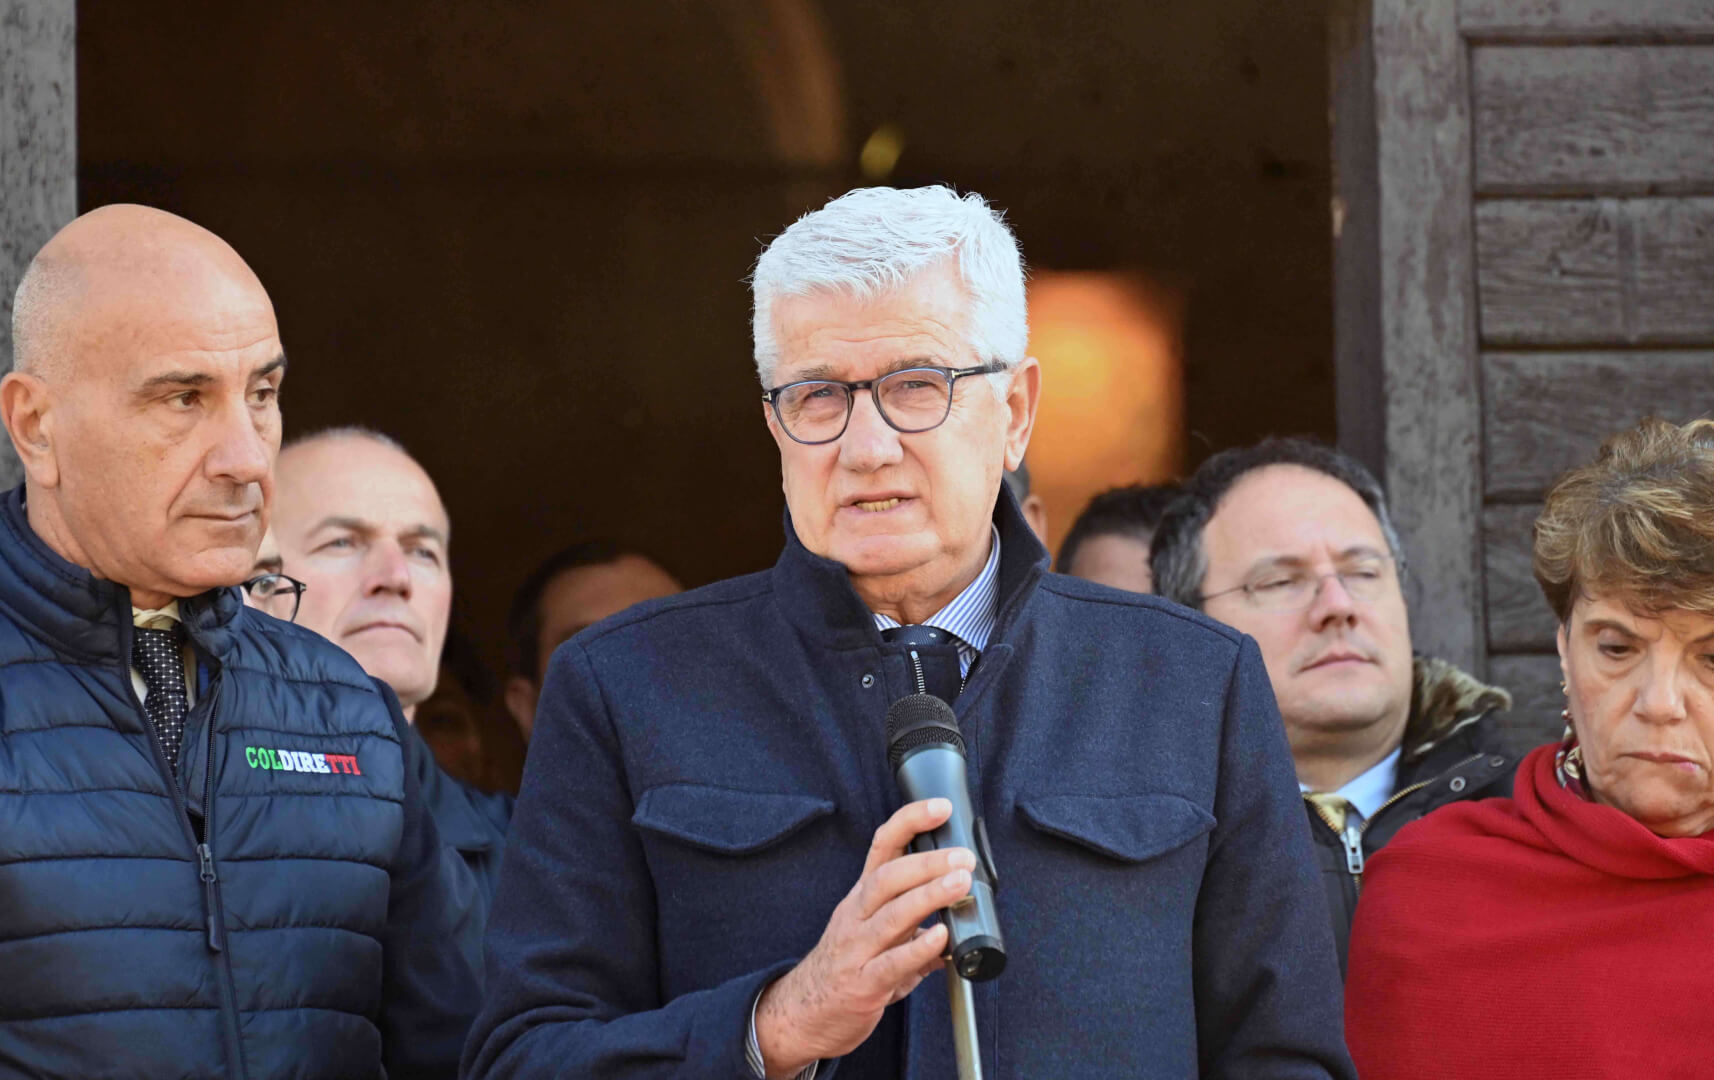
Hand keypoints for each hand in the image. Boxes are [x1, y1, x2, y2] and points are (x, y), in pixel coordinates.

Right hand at [754, 798, 974, 1077]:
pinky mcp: (862, 984)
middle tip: (963, 857)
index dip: (910, 822)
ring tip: (959, 884)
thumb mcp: (877, 935)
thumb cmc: (845, 969)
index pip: (882, 847)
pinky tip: (941, 938)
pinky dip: (919, 949)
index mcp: (862, 897)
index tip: (940, 807)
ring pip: (891, 915)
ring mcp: (856, 949)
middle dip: (927, 862)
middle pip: (887, 877)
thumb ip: (916, 925)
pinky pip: (892, 963)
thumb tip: (957, 921)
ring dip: (928, 896)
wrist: (802, 1014)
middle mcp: (856, 915)